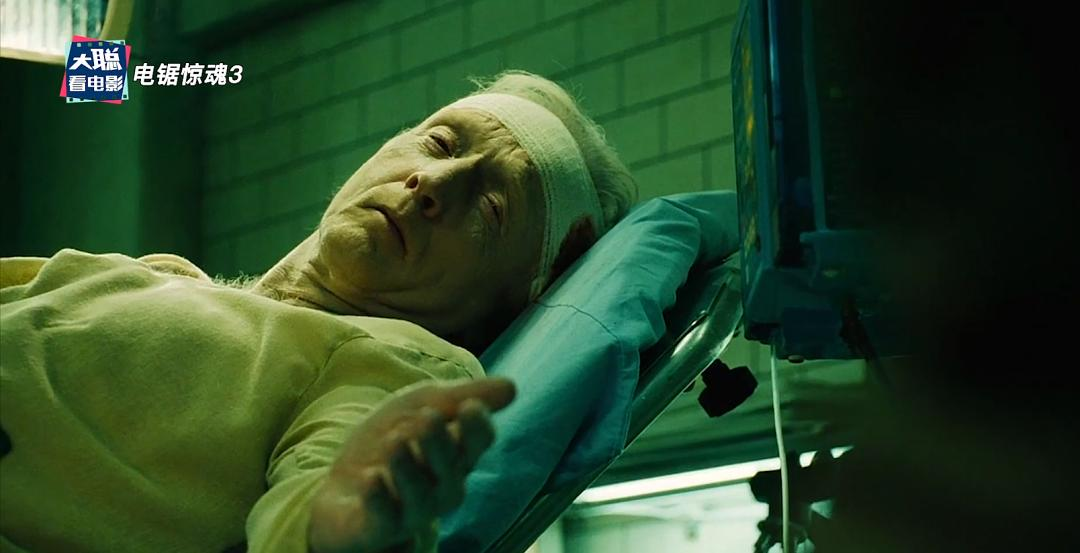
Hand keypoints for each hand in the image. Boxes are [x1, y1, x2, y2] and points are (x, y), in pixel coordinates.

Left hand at [308, 378, 514, 552]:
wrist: (344, 482)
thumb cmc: (391, 441)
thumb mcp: (421, 405)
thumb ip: (461, 396)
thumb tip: (512, 386)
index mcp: (457, 455)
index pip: (477, 443)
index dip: (477, 428)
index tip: (470, 406)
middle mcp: (442, 486)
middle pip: (451, 470)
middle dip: (441, 444)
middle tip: (428, 417)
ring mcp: (413, 510)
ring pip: (421, 497)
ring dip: (409, 469)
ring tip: (395, 441)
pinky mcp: (380, 527)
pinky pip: (385, 519)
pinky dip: (380, 499)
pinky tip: (372, 478)